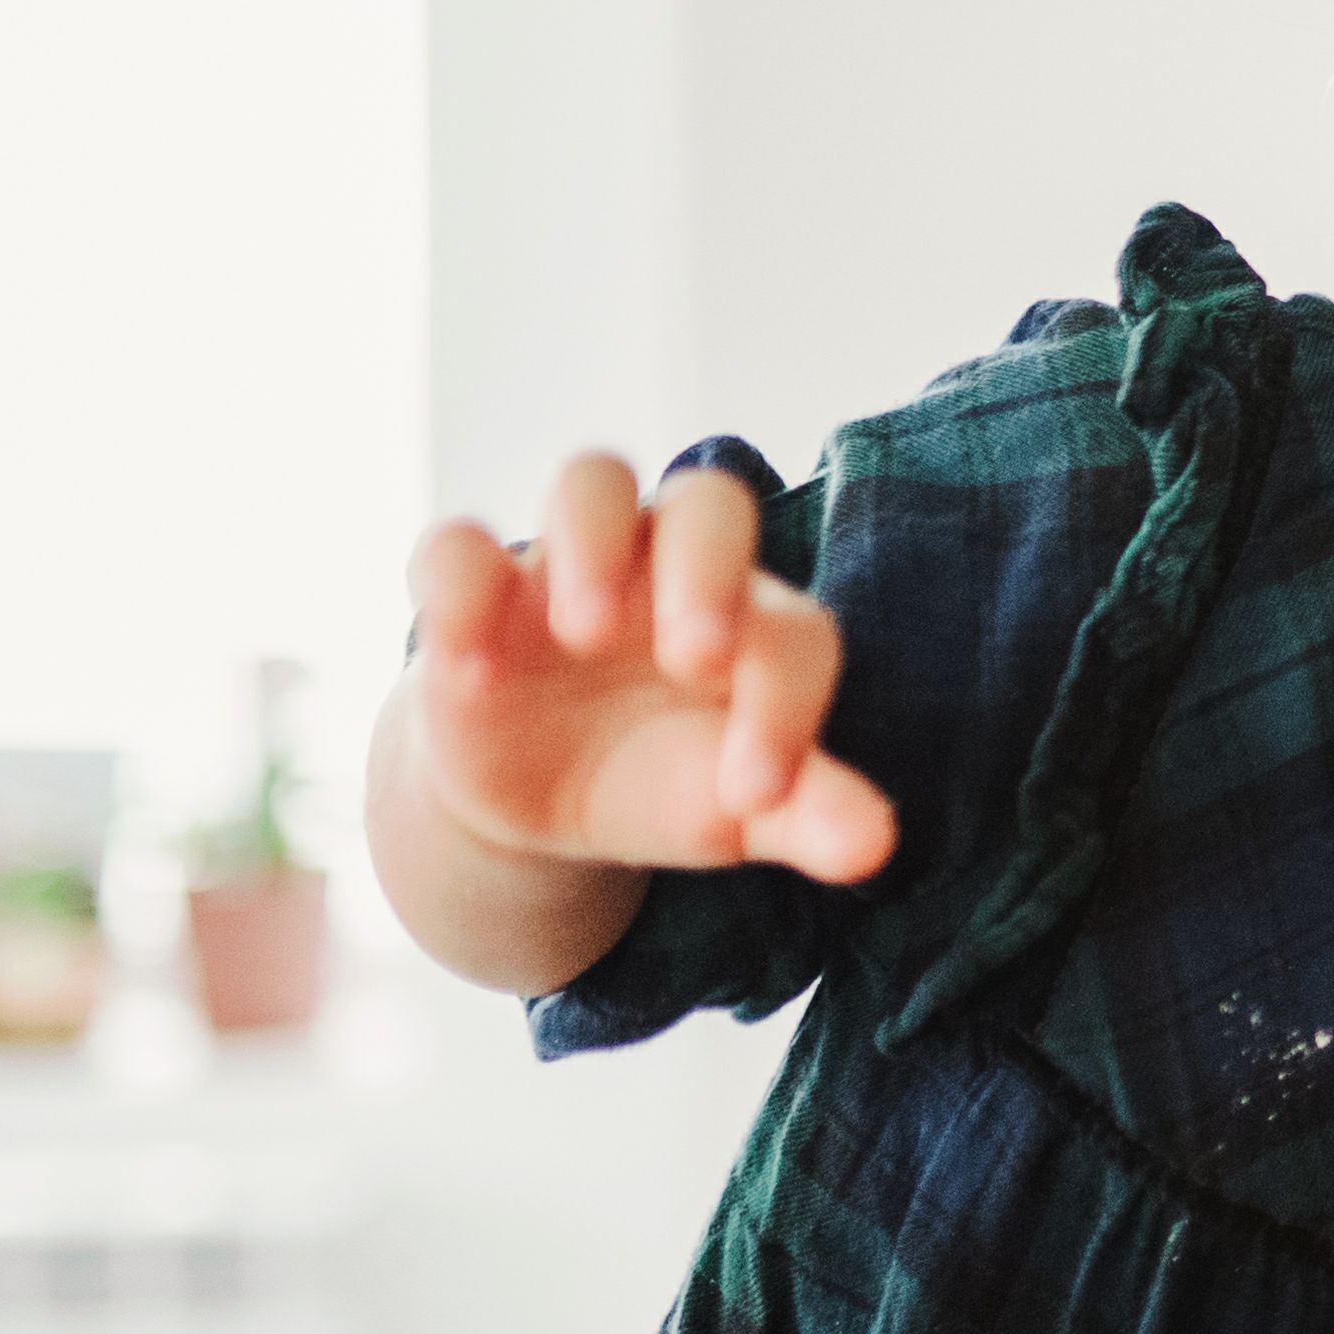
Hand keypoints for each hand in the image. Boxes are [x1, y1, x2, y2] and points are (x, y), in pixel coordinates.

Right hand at [401, 454, 892, 881]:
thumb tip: (875, 851)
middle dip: (707, 570)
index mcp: (758, 621)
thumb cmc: (670, 780)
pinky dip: (460, 591)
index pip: (795, 634)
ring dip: (592, 541)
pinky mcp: (477, 586)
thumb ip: (808, 815)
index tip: (759, 792)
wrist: (544, 791)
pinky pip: (458, 546)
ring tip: (583, 634)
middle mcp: (674, 568)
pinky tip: (472, 676)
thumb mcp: (737, 810)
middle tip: (697, 657)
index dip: (787, 707)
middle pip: (708, 504)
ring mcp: (573, 564)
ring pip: (591, 483)